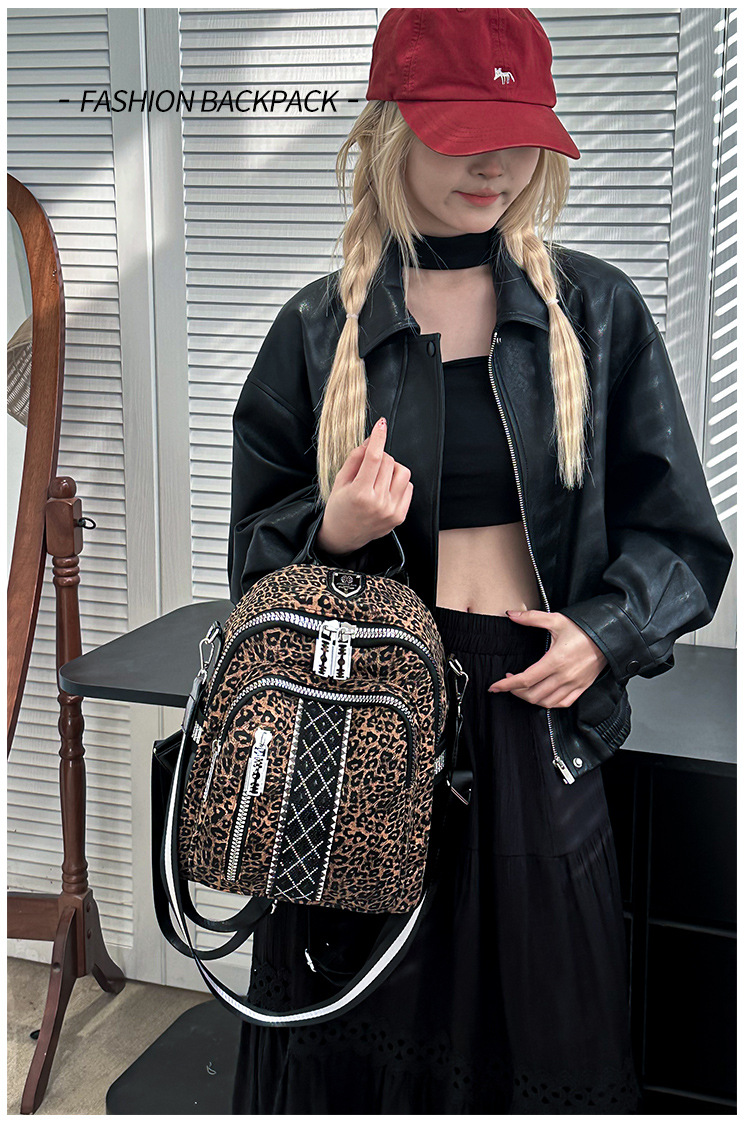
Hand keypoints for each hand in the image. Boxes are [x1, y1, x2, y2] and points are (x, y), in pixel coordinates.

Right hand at [316, 417, 413, 555]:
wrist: (344, 536)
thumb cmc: (339, 507)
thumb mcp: (340, 481)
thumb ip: (355, 459)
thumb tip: (371, 439)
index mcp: (359, 493)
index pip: (374, 458)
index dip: (378, 438)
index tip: (381, 425)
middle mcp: (378, 503)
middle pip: (389, 462)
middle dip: (380, 457)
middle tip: (370, 465)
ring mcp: (391, 511)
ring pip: (403, 472)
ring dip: (392, 468)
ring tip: (380, 476)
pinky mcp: (400, 516)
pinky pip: (408, 487)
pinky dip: (399, 482)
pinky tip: (386, 488)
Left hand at [489, 609, 608, 707]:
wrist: (609, 636)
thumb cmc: (584, 629)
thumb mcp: (556, 620)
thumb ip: (531, 618)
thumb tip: (511, 614)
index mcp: (555, 660)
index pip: (525, 679)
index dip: (507, 686)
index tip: (494, 686)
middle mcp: (564, 676)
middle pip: (533, 694)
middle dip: (515, 692)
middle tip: (508, 684)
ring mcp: (574, 684)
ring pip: (546, 702)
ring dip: (530, 699)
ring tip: (522, 689)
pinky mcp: (581, 688)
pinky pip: (562, 704)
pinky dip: (548, 703)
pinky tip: (541, 695)